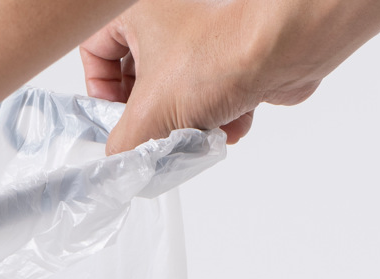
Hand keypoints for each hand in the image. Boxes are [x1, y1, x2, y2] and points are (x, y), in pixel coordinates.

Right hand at [82, 0, 267, 153]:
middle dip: (149, 116)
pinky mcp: (231, 58)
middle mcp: (170, 18)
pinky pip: (208, 97)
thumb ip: (120, 147)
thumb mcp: (146, 119)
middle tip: (153, 132)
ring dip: (183, 124)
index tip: (115, 115)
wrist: (285, 51)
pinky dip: (215, 118)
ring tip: (197, 129)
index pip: (94, 50)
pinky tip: (226, 123)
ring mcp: (202, 39)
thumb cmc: (217, 59)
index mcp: (137, 13)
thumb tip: (119, 162)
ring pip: (173, 94)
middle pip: (135, 80)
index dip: (99, 90)